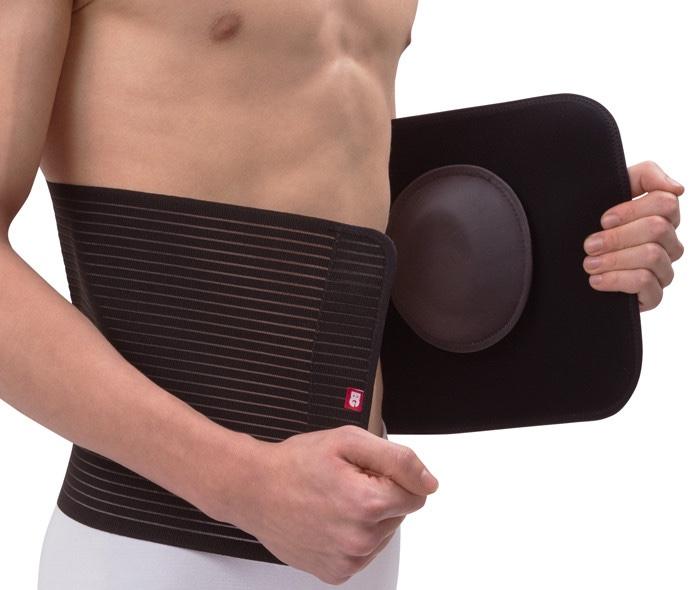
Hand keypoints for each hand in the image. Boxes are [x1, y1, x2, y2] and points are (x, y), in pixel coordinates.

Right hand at [211, 425, 438, 584]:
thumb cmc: (295, 464)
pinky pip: (363, 551)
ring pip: (382, 532)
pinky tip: (328, 519)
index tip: (365, 471)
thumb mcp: (349, 440)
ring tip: (333, 499)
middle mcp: (361, 538)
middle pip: (398, 513)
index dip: (391, 475)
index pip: (416, 493)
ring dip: (366, 516)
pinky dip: (351, 535)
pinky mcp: (336, 572)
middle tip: (344, 482)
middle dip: (379, 494)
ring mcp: (348, 559)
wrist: (254, 489)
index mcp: (368, 503)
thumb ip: (398, 459)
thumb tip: (427, 481)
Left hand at [582, 160, 685, 311]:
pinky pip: (647, 283)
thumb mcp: (606, 193)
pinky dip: (617, 280)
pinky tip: (596, 280)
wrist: (564, 267)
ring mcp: (663, 269)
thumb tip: (676, 188)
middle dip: (618, 236)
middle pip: (658, 228)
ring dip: (614, 259)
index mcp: (660, 216)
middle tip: (589, 245)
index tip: (603, 220)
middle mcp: (668, 242)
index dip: (632, 210)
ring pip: (652, 255)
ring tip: (589, 264)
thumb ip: (644, 176)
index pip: (666, 202)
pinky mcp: (653, 296)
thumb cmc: (585, 226)